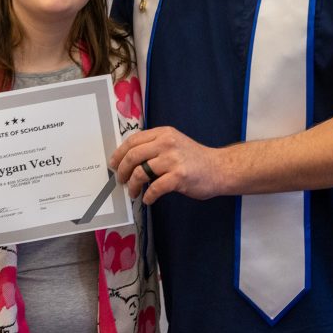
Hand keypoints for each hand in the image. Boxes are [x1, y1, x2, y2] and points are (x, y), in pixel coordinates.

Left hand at [109, 126, 224, 204]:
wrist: (219, 168)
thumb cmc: (194, 158)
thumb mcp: (174, 143)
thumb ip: (154, 146)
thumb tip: (129, 159)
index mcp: (163, 133)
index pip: (133, 140)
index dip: (119, 153)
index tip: (113, 164)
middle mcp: (167, 143)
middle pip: (133, 156)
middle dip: (122, 170)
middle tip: (120, 180)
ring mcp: (173, 159)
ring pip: (141, 172)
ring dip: (133, 185)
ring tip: (133, 192)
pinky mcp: (179, 176)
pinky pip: (155, 188)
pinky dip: (148, 196)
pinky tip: (148, 199)